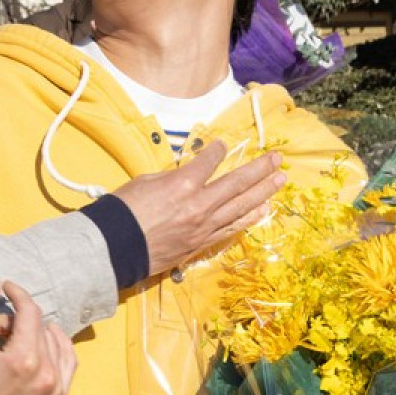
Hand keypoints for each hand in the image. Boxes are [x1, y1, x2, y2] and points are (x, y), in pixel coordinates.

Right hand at [0, 277, 77, 394]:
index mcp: (23, 361)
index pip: (30, 312)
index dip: (18, 294)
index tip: (7, 287)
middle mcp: (46, 376)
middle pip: (39, 327)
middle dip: (17, 321)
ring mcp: (56, 391)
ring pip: (55, 342)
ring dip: (34, 335)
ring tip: (11, 343)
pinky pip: (68, 362)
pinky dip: (56, 348)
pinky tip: (40, 345)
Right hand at [114, 140, 283, 276]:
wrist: (115, 249)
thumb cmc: (123, 212)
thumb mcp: (145, 182)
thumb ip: (173, 176)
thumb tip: (188, 174)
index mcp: (183, 184)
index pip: (209, 161)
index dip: (217, 150)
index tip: (222, 145)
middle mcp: (200, 204)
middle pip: (237, 183)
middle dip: (259, 169)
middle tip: (278, 159)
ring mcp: (204, 226)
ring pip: (241, 206)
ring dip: (263, 192)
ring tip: (280, 181)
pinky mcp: (201, 243)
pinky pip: (231, 227)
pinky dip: (249, 217)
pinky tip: (262, 209)